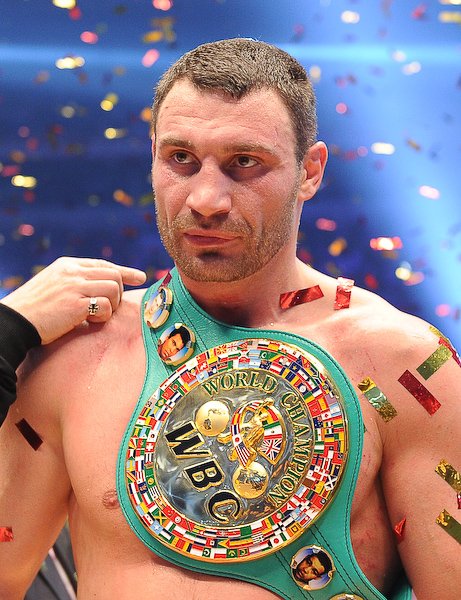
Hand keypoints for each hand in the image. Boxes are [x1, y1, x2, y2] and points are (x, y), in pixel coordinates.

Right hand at [0, 257, 146, 343]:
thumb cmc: (34, 311)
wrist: (14, 322)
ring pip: (113, 288)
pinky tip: (88, 322)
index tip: (139, 277)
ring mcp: (74, 285)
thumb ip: (75, 284)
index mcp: (67, 265)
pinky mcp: (76, 303)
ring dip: (111, 305)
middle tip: (108, 309)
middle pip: (114, 275)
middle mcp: (72, 271)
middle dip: (118, 293)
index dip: (124, 271)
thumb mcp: (54, 287)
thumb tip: (100, 292)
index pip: (103, 264)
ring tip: (96, 316)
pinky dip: (103, 316)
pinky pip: (105, 305)